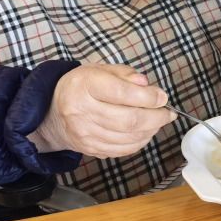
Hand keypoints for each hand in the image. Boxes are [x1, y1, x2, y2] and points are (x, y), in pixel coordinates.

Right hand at [28, 64, 175, 157]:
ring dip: (150, 131)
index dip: (148, 97)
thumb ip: (125, 74)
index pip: (122, 93)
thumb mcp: (101, 69)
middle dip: (155, 117)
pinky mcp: (90, 149)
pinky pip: (122, 150)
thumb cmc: (83, 86)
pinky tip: (145, 133)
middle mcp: (81, 111)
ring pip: (128, 138)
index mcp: (84, 85)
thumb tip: (146, 85)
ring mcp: (85, 133)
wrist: (54, 112)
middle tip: (167, 113)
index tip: (162, 97)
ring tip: (158, 121)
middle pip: (129, 120)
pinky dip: (139, 142)